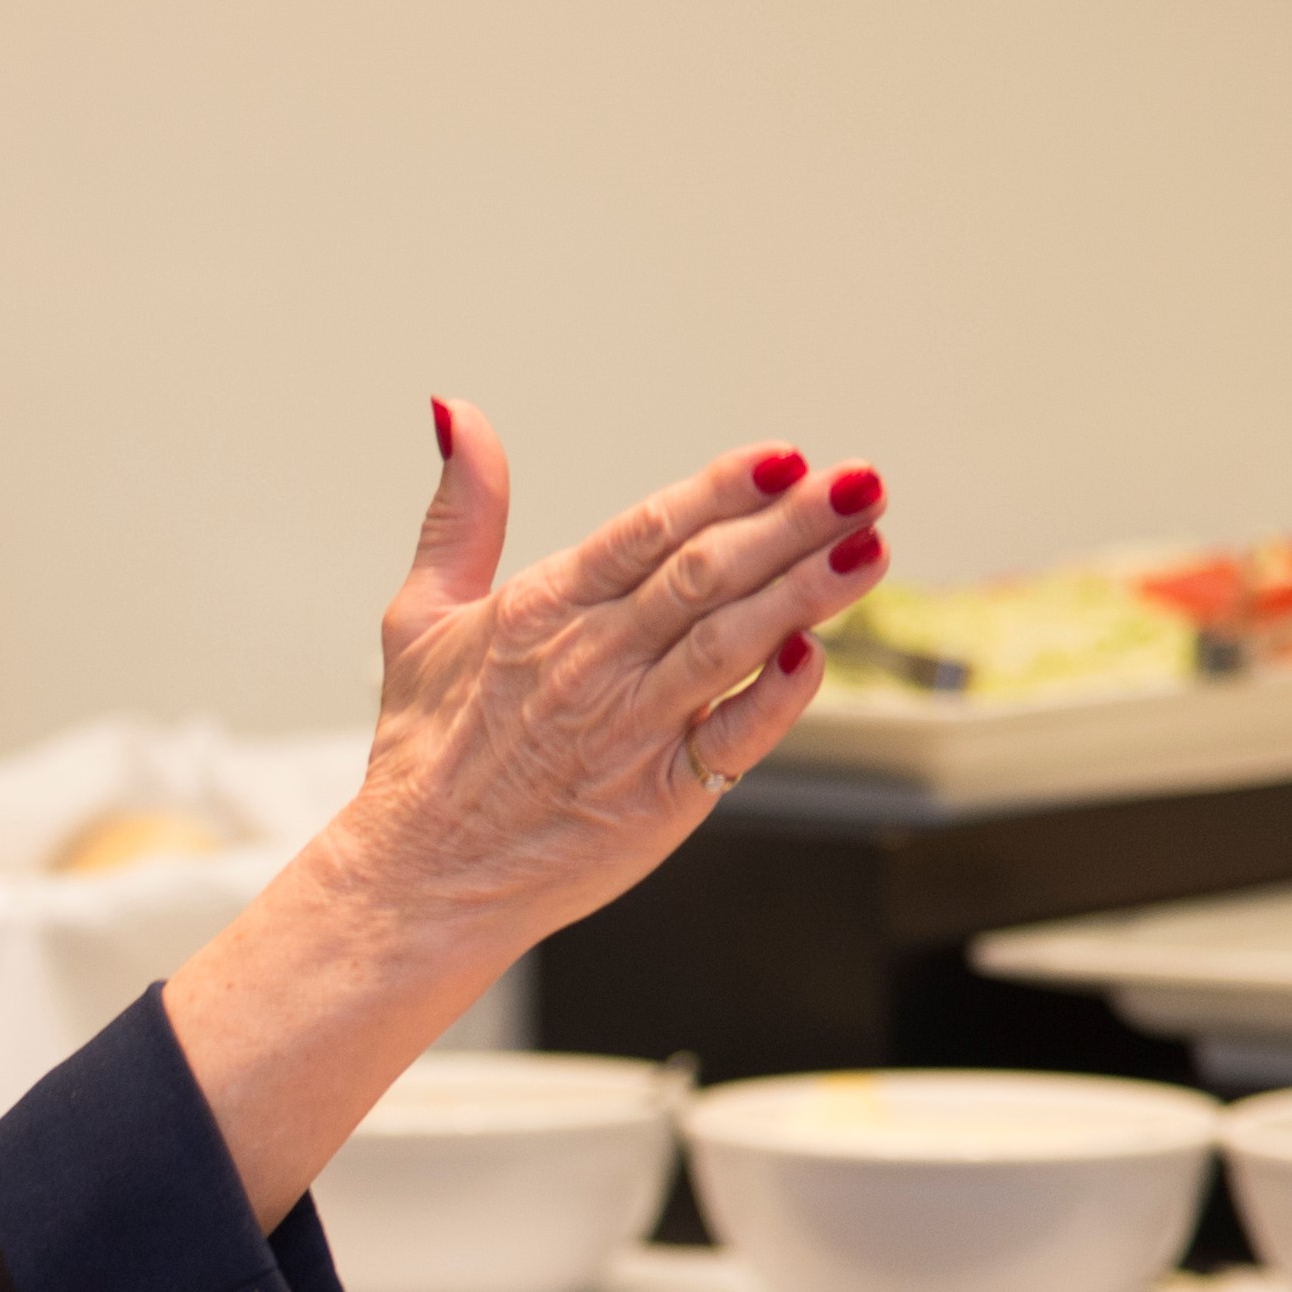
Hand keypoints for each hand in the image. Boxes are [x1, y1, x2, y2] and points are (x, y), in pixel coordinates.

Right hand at [334, 402, 883, 941]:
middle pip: (705, 575)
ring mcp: (628, 730)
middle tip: (862, 483)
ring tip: (870, 547)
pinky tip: (818, 653)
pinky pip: (734, 739)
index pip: (647, 529)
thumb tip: (460, 415)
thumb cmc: (426, 752)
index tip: (786, 456)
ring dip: (808, 592)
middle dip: (793, 524)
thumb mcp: (421, 615)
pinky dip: (777, 696)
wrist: (420, 876)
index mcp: (541, 610)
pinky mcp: (658, 798)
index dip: (723, 488)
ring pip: (730, 643)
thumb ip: (461, 514)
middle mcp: (590, 661)